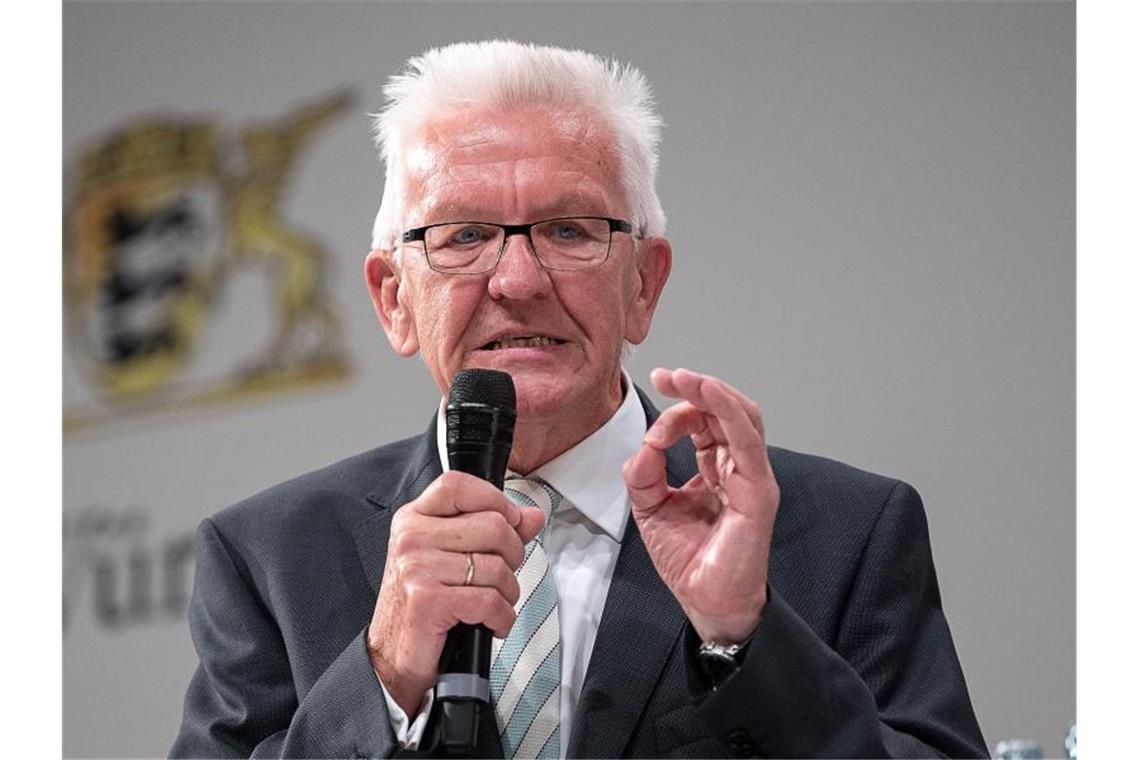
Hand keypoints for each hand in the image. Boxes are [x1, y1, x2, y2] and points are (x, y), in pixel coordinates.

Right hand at [367, 471, 544, 715]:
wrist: (393, 656)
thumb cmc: (425, 604)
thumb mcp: (454, 557)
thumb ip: (493, 530)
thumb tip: (533, 516)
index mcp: (413, 518)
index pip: (459, 484)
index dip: (495, 500)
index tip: (510, 523)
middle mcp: (411, 538)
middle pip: (493, 526)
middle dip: (513, 556)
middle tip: (501, 576)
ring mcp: (416, 568)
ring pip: (497, 567)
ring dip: (508, 593)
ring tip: (492, 604)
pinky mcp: (427, 601)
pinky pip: (490, 600)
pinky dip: (502, 618)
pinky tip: (491, 623)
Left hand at [623, 367, 779, 643]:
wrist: (706, 602)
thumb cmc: (689, 559)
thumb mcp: (650, 507)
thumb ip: (644, 472)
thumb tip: (646, 442)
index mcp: (717, 468)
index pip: (705, 422)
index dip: (678, 409)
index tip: (650, 418)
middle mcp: (738, 467)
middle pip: (726, 410)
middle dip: (696, 387)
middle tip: (666, 375)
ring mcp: (752, 477)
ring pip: (741, 416)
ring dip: (711, 391)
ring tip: (683, 378)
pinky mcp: (758, 491)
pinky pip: (747, 441)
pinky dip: (727, 411)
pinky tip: (708, 393)